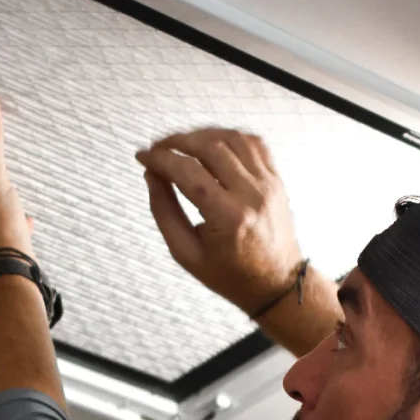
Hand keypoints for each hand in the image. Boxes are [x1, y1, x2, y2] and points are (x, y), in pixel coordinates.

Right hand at [136, 129, 302, 314]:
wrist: (275, 284)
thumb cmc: (231, 275)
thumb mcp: (186, 253)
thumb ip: (164, 212)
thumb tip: (152, 176)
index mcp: (228, 218)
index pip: (187, 172)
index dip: (160, 160)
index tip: (143, 157)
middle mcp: (251, 195)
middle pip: (209, 148)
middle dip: (177, 142)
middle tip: (158, 148)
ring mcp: (268, 184)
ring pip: (232, 139)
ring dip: (202, 135)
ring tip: (182, 144)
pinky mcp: (276, 180)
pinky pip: (254, 144)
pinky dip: (229, 137)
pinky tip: (212, 144)